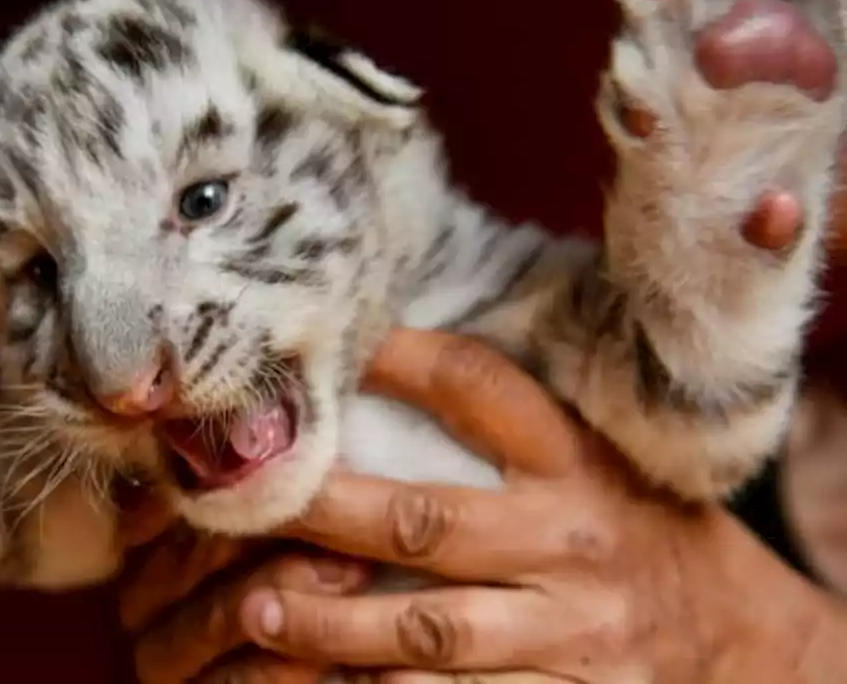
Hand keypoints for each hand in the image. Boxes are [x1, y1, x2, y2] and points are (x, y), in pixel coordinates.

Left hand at [120, 329, 846, 683]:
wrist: (734, 636)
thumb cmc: (628, 526)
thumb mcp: (588, 460)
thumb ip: (501, 423)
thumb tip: (379, 354)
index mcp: (572, 462)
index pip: (480, 390)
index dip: (399, 358)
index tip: (328, 346)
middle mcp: (568, 542)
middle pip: (426, 521)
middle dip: (327, 512)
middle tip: (246, 505)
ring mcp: (569, 631)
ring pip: (432, 631)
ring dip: (335, 625)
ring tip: (257, 613)